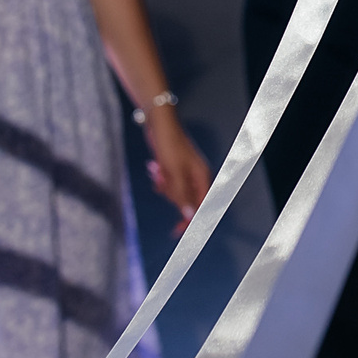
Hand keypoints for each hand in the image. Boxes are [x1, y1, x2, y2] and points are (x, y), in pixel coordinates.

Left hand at [143, 110, 212, 232]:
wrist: (160, 125)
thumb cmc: (170, 146)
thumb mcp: (175, 173)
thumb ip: (183, 195)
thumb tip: (190, 216)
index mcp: (202, 177)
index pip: (202, 207)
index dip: (191, 221)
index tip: (177, 232)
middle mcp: (197, 177)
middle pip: (186, 201)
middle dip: (171, 195)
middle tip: (162, 181)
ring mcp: (186, 173)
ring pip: (175, 194)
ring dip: (164, 186)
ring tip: (158, 170)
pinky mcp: (175, 170)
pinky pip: (169, 186)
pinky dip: (161, 181)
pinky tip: (155, 170)